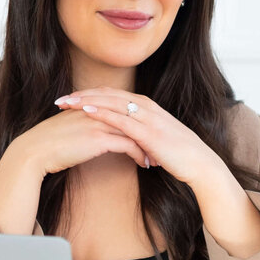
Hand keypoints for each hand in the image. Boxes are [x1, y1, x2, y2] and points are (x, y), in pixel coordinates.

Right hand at [14, 107, 153, 176]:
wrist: (33, 151)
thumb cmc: (47, 144)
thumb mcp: (67, 128)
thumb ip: (82, 124)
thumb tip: (91, 133)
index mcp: (90, 105)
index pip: (122, 108)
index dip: (137, 122)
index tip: (147, 136)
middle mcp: (97, 110)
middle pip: (133, 117)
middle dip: (148, 133)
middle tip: (159, 145)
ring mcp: (99, 123)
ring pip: (134, 130)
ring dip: (148, 145)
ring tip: (156, 158)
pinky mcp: (99, 139)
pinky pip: (128, 144)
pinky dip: (139, 154)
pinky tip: (144, 164)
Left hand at [55, 87, 220, 186]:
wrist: (200, 164)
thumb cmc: (177, 154)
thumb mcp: (154, 138)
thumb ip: (138, 133)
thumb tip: (123, 138)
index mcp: (146, 106)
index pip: (112, 95)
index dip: (89, 95)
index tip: (69, 99)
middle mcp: (146, 107)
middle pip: (107, 95)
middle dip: (81, 95)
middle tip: (59, 99)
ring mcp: (148, 118)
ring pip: (111, 103)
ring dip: (86, 101)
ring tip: (66, 102)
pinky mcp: (149, 132)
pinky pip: (121, 119)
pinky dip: (102, 113)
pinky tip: (86, 111)